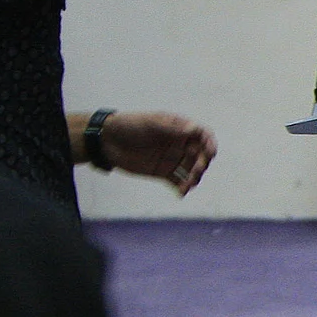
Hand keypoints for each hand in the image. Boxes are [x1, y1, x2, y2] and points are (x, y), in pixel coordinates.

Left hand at [99, 111, 215, 194]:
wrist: (106, 140)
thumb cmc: (128, 125)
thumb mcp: (150, 123)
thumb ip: (171, 128)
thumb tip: (193, 129)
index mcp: (179, 129)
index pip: (202, 135)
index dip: (210, 143)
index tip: (210, 153)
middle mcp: (179, 144)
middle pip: (200, 155)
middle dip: (201, 164)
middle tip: (196, 171)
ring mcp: (172, 159)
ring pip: (191, 170)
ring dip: (193, 178)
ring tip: (188, 185)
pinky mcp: (163, 172)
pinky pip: (178, 181)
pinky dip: (182, 188)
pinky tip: (181, 192)